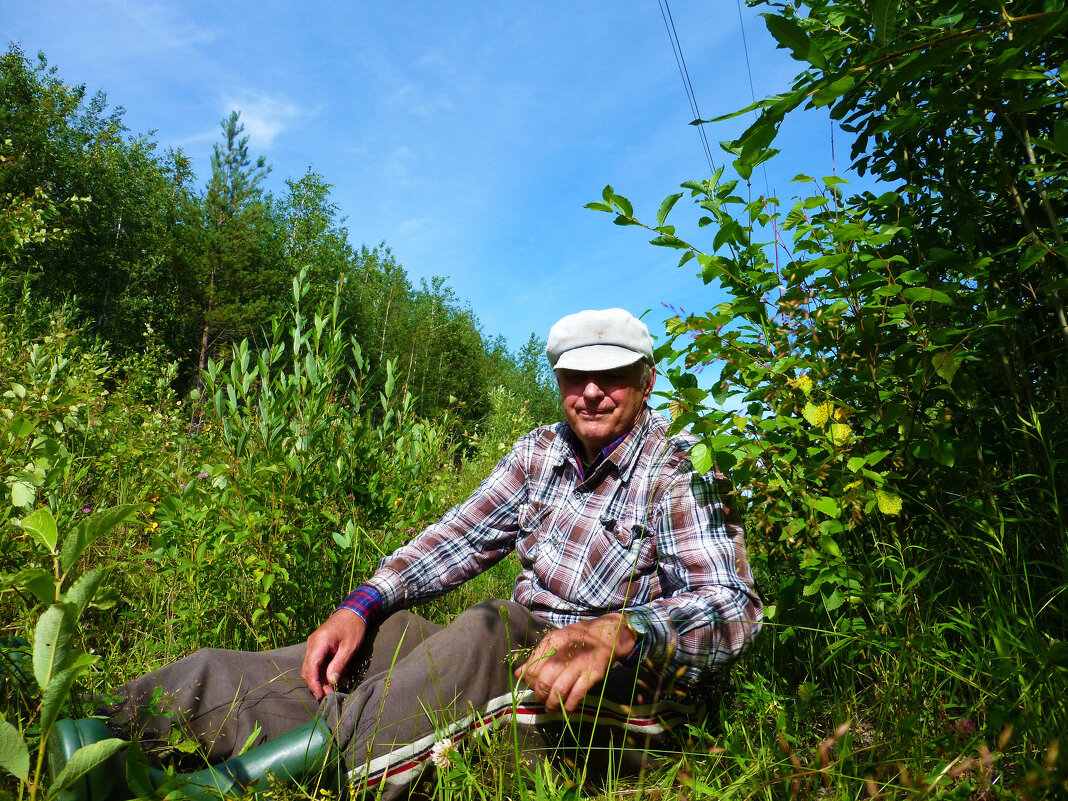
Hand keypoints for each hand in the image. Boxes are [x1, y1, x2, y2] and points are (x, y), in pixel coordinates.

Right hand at [301, 609, 366, 699]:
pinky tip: (340, 675)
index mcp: (319, 642)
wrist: (354, 611)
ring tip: (340, 684)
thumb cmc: (354, 627)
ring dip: (323, 678)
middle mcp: (312, 644)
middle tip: (332, 693)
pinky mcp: (318, 646)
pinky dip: (326, 671)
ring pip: (313, 668)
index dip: (313, 683)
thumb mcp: (349, 648)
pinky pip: (318, 662)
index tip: (321, 695)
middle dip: (318, 684)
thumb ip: (339, 664)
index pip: (310, 667)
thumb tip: (331, 682)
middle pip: (308, 669)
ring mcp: (314, 645)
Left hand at [514, 614, 636, 714]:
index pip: (533, 668)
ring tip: (551, 708)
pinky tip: (565, 710)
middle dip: (540, 695)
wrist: (605, 635)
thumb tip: (518, 674)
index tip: (532, 686)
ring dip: (552, 704)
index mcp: (553, 642)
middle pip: (544, 682)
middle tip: (542, 699)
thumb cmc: (575, 639)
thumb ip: (536, 656)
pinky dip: (568, 706)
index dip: (530, 682)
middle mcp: (565, 653)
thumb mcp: (554, 640)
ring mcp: (579, 664)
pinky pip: (577, 695)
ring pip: (559, 691)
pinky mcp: (592, 675)